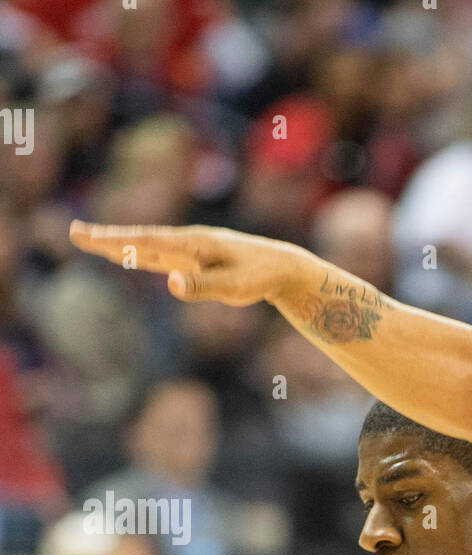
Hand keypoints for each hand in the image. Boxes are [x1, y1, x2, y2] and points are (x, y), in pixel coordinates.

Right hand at [68, 221, 308, 305]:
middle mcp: (186, 243)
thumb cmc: (259, 276)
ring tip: (89, 241)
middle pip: (138, 240)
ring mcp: (189, 251)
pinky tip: (125, 255)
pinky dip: (138, 254)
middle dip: (105, 238)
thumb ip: (202, 286)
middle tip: (73, 233)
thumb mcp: (234, 287)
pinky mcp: (194, 261)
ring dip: (118, 244)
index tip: (86, 235)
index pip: (145, 241)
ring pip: (146, 247)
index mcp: (192, 245)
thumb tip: (170, 285)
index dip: (114, 240)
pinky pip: (159, 256)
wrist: (280, 266)